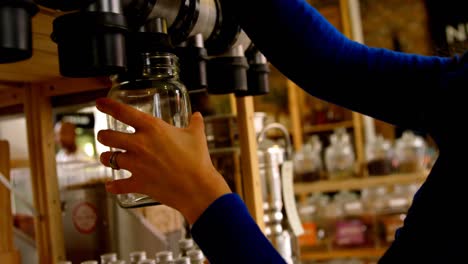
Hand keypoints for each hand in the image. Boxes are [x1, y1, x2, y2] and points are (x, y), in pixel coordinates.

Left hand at [96, 98, 230, 223]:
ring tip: (108, 158)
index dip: (108, 105)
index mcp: (152, 128)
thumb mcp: (197, 135)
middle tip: (106, 136)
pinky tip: (111, 185)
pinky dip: (113, 186)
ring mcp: (136, 165)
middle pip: (107, 136)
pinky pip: (118, 185)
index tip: (100, 103)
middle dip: (103, 135)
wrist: (197, 187)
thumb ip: (195, 123)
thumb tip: (197, 115)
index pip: (123, 112)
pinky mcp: (137, 183)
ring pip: (108, 158)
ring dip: (106, 158)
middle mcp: (139, 144)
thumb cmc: (198, 159)